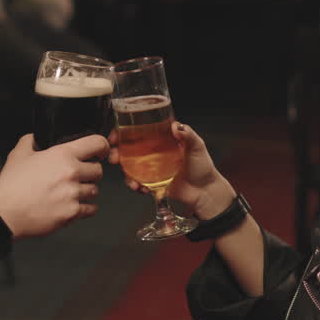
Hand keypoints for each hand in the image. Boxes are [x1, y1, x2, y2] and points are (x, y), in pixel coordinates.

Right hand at [0, 133, 108, 239]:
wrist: (5, 213)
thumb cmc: (11, 185)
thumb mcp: (19, 154)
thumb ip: (31, 141)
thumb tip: (37, 137)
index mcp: (62, 155)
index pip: (97, 143)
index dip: (102, 146)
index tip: (100, 151)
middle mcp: (72, 173)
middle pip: (98, 170)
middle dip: (90, 172)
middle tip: (78, 176)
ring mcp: (73, 194)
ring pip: (95, 190)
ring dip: (86, 190)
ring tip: (71, 192)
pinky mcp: (72, 213)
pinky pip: (91, 209)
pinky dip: (84, 208)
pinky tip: (72, 205)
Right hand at [109, 122, 235, 220]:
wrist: (205, 193)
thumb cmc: (203, 168)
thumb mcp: (197, 147)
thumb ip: (188, 135)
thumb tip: (175, 126)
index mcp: (162, 140)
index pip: (139, 131)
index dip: (123, 132)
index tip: (115, 135)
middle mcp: (153, 152)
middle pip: (128, 149)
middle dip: (116, 153)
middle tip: (114, 158)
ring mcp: (151, 168)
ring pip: (129, 167)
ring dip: (124, 172)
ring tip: (131, 181)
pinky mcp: (152, 183)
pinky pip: (137, 182)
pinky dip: (135, 185)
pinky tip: (140, 188)